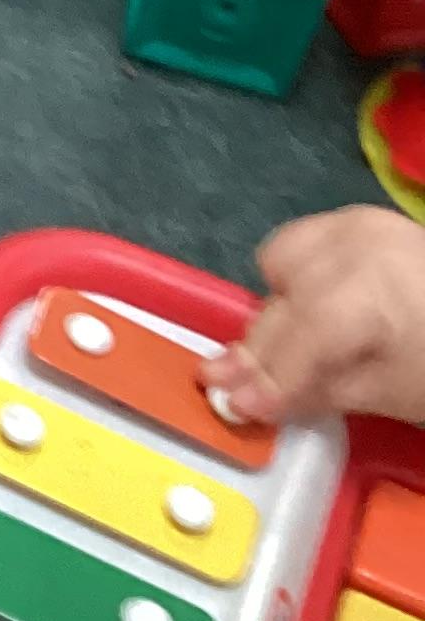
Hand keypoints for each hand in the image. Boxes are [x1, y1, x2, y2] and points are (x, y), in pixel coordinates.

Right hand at [203, 207, 424, 430]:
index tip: (231, 404)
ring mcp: (354, 223)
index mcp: (366, 296)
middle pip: (282, 303)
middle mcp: (352, 247)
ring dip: (277, 305)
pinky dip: (298, 275)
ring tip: (293, 344)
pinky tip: (316, 306)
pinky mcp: (358, 216)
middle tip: (230, 383)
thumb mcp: (389, 395)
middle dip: (259, 348)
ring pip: (281, 262)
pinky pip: (302, 243)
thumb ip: (316, 392)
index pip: (297, 341)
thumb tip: (250, 403)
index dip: (264, 377)